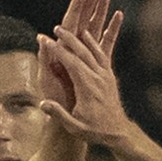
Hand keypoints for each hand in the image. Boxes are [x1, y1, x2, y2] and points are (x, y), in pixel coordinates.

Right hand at [39, 0, 128, 146]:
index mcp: (87, 87)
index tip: (45, 40)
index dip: (57, 50)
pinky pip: (103, 54)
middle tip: (56, 28)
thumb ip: (59, 114)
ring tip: (71, 27)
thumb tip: (42, 104)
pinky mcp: (110, 76)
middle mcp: (98, 77)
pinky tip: (89, 36)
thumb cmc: (95, 131)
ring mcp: (105, 75)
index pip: (70, 62)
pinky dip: (95, 43)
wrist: (118, 133)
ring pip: (93, 50)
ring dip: (81, 37)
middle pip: (82, 51)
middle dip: (68, 38)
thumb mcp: (74, 127)